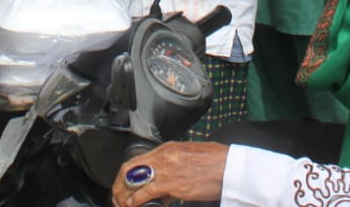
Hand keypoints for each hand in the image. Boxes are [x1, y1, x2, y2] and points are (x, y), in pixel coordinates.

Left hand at [110, 142, 227, 206]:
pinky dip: (135, 200)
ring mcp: (166, 169)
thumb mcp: (191, 156)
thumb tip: (165, 183)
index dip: (126, 174)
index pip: (137, 159)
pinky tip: (133, 205)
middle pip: (130, 169)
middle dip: (120, 185)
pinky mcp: (172, 184)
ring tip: (123, 204)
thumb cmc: (217, 162)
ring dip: (125, 195)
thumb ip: (174, 165)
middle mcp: (163, 156)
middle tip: (118, 197)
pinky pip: (145, 192)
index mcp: (168, 148)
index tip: (124, 186)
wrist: (231, 167)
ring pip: (134, 181)